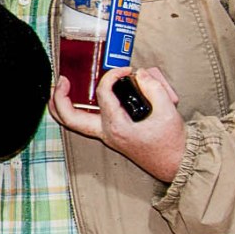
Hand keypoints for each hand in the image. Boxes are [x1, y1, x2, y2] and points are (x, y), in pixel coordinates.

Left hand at [50, 65, 185, 182]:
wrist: (175, 163)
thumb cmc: (172, 142)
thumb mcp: (169, 112)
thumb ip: (155, 89)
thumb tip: (141, 74)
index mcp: (118, 126)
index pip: (103, 93)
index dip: (111, 76)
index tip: (126, 70)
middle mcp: (106, 132)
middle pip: (69, 117)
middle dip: (59, 98)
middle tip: (62, 80)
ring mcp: (105, 136)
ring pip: (71, 123)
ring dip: (61, 106)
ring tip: (59, 88)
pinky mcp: (109, 136)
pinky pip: (83, 124)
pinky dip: (74, 110)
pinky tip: (76, 98)